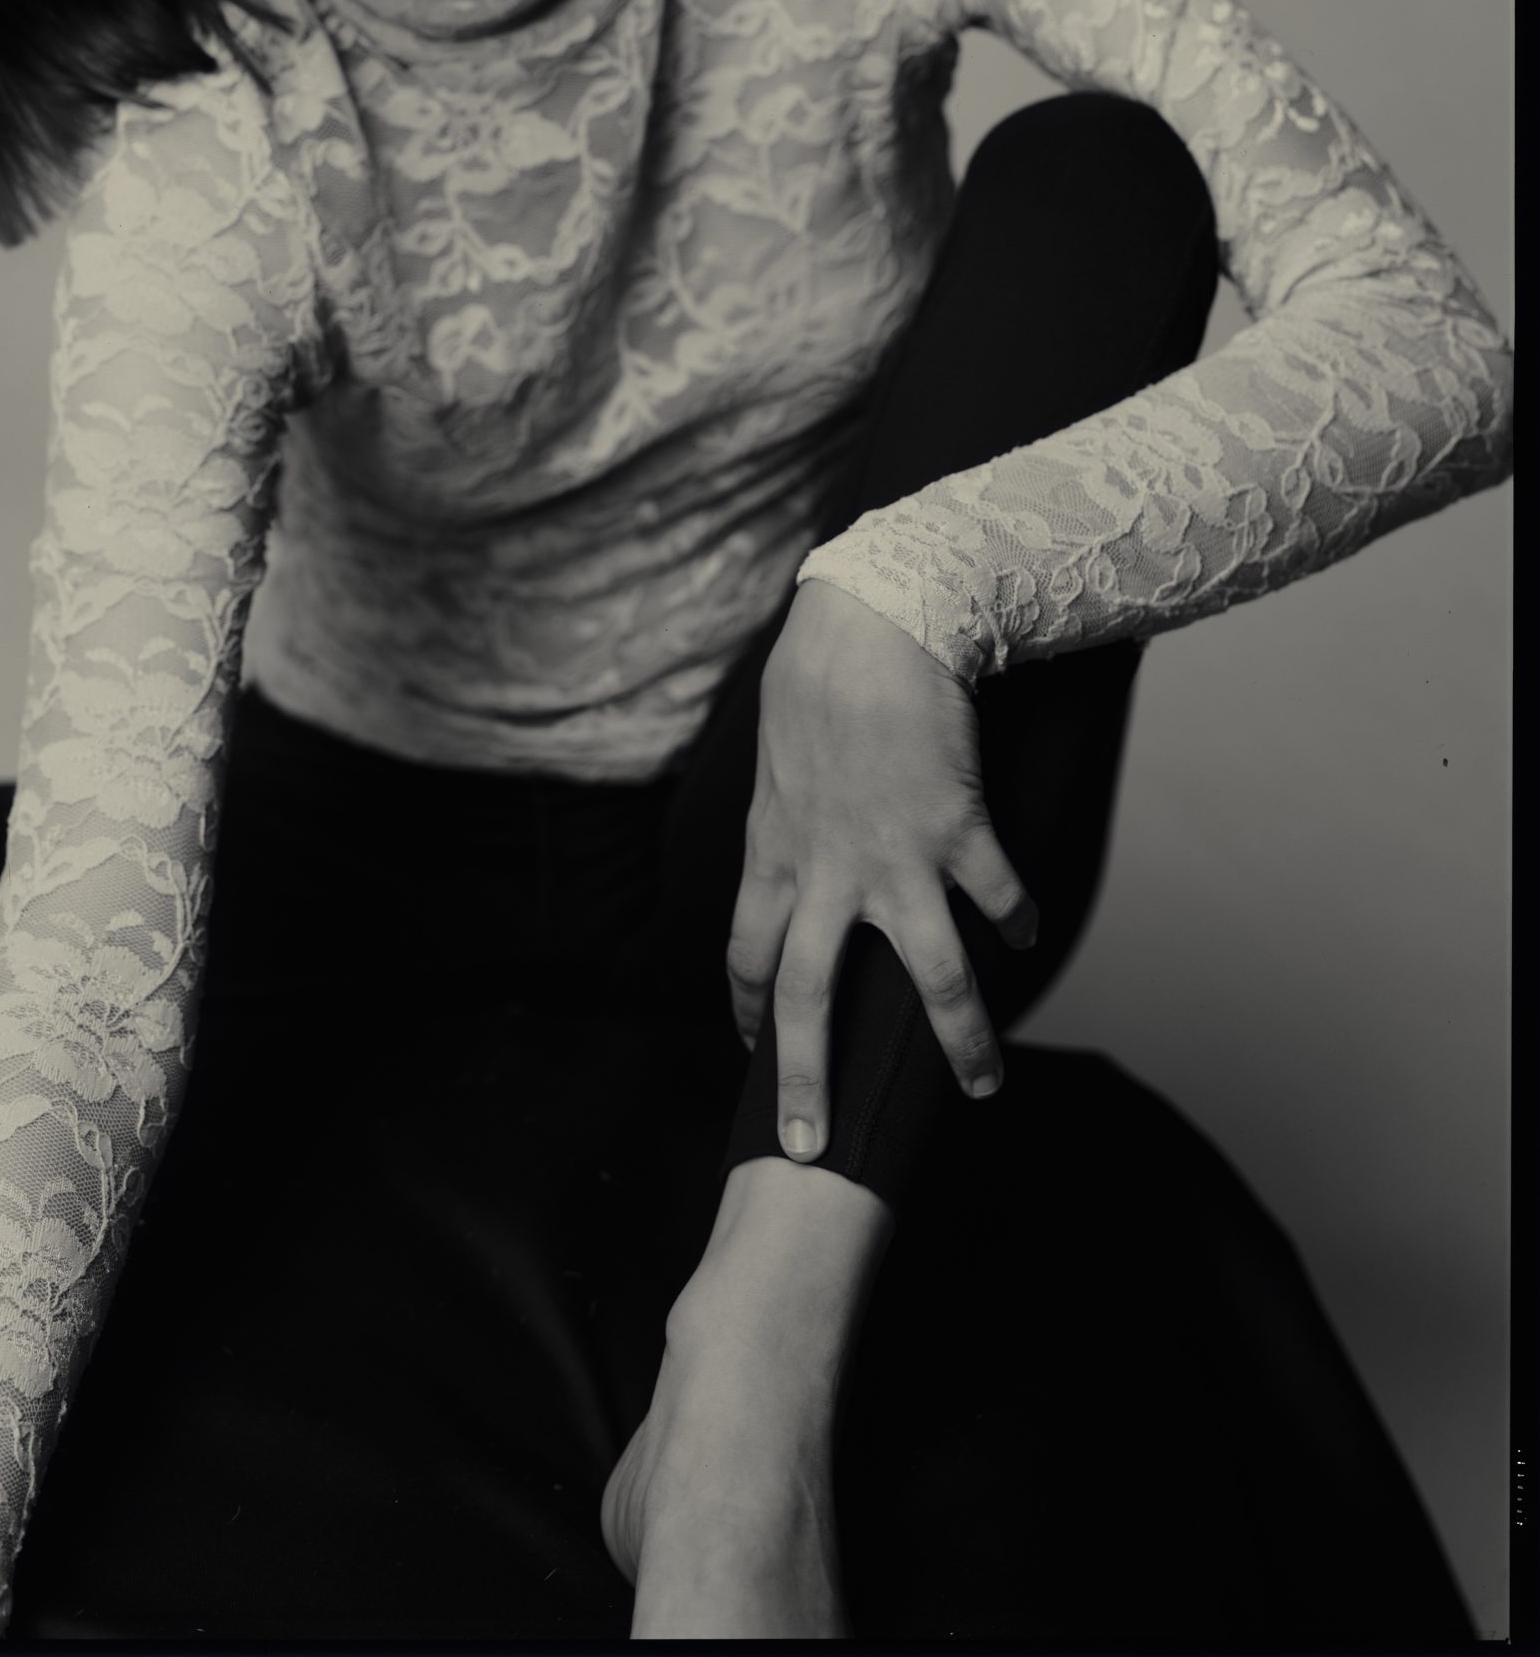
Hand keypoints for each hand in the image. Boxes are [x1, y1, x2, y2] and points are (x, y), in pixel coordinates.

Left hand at [727, 580, 1038, 1158]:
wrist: (877, 624)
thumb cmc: (821, 679)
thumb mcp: (777, 762)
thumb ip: (787, 821)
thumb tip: (796, 852)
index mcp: (774, 852)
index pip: (748, 956)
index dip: (751, 1014)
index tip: (756, 1056)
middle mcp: (827, 870)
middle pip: (811, 999)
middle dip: (809, 1081)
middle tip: (812, 1151)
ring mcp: (896, 857)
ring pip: (930, 978)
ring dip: (959, 1040)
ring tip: (981, 1087)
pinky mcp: (959, 830)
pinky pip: (997, 898)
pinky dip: (1017, 921)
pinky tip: (1028, 934)